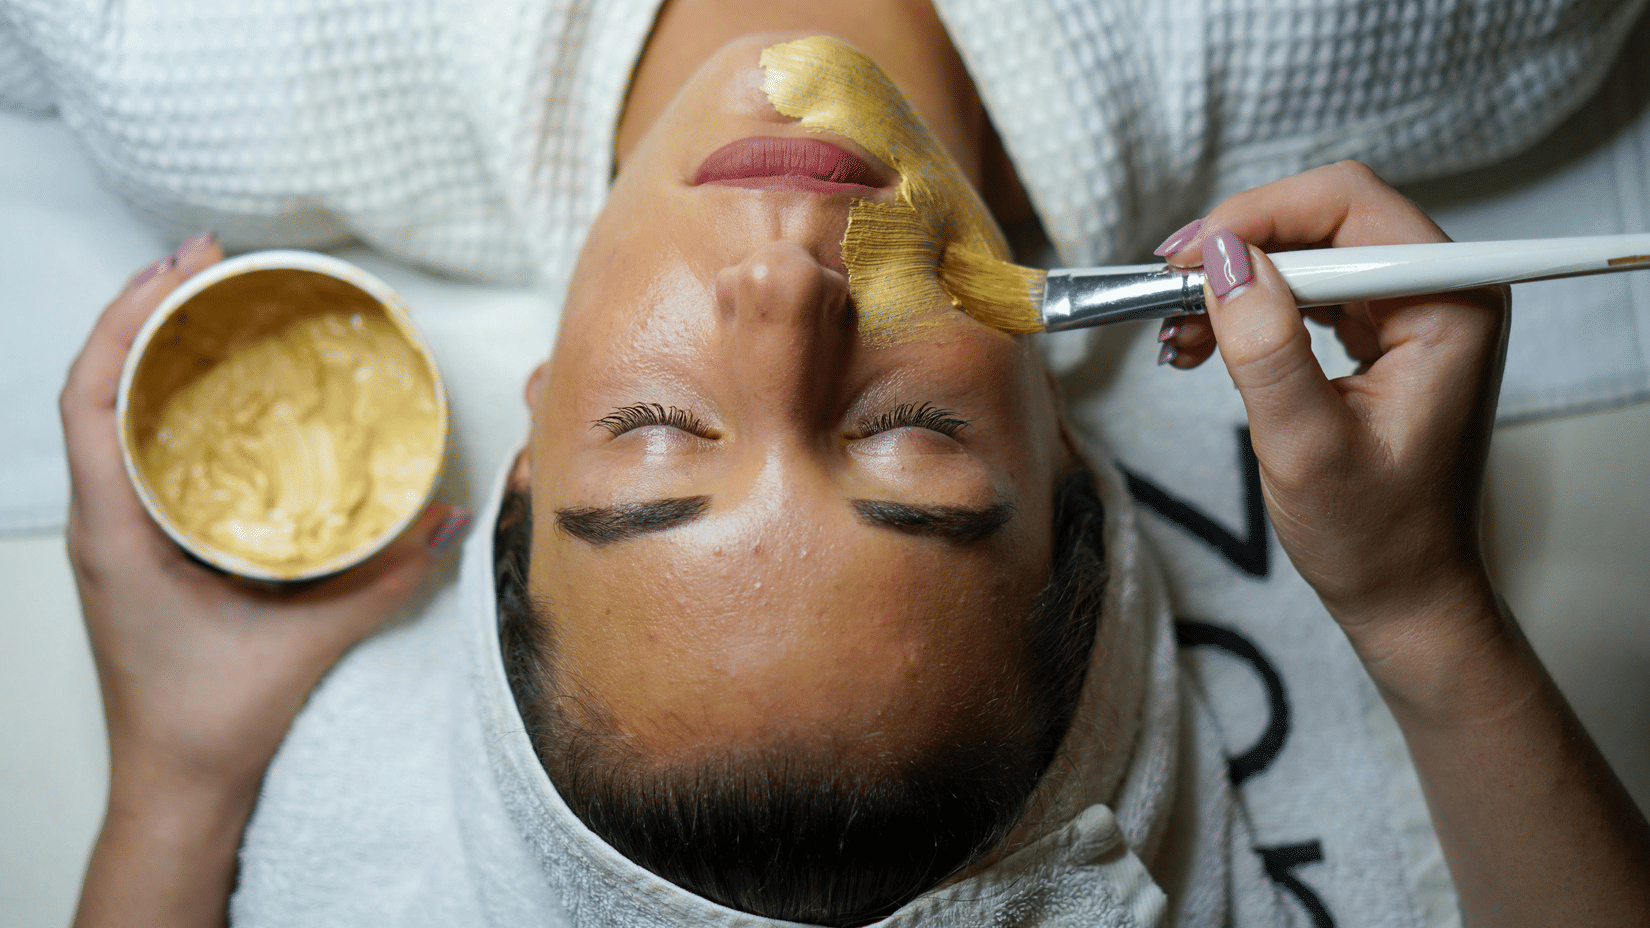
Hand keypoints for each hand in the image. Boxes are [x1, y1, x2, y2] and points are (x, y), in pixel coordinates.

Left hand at [64, 232, 469, 926]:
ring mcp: (110, 534)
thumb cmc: (212, 719)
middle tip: (205, 262)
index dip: (126, 321)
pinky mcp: (131, 546)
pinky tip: (205, 387)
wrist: (176, 782)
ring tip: (202, 303)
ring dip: (144, 351)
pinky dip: (157, 400)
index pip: (90, 400)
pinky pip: (129, 450)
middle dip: (140, 312)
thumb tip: (445, 518)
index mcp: (116, 532)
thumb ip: (383, 578)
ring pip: (104, 416)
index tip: (180, 270)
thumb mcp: (307, 640)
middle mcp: (100, 522)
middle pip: (92, 388)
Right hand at [1156, 165, 1649, 927]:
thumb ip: (1266, 345)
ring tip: (1175, 330)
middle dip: (1238, 248)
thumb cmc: (1372, 536)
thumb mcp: (1305, 445)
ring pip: (1306, 249)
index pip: (1350, 204)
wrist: (1402, 592)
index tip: (1186, 261)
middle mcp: (1441, 290)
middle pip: (1324, 217)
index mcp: (1450, 306)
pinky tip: (1200, 342)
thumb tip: (1220, 257)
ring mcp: (1410, 309)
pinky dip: (1248, 307)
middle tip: (1165, 289)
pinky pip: (1305, 289)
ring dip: (1234, 280)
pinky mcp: (1380, 332)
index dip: (1259, 217)